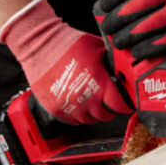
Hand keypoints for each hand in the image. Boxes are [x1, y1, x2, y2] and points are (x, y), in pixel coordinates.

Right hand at [0, 0, 133, 124]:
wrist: (40, 45)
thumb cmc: (69, 43)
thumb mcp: (98, 47)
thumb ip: (113, 61)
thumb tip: (126, 68)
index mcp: (99, 83)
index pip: (120, 105)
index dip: (125, 105)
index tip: (125, 103)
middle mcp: (86, 98)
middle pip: (106, 116)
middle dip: (110, 109)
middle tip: (108, 100)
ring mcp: (70, 106)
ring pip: (90, 120)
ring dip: (93, 113)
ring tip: (92, 100)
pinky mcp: (56, 109)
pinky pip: (73, 121)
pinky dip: (78, 115)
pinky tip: (78, 103)